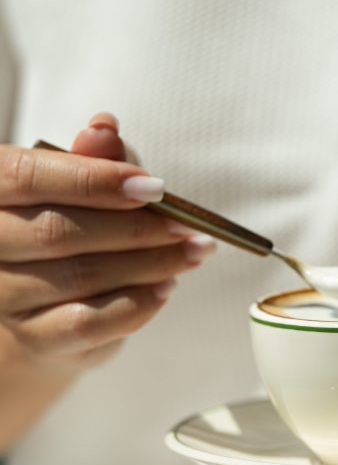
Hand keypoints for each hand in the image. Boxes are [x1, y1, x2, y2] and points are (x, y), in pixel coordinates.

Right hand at [0, 113, 214, 373]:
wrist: (47, 306)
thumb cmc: (67, 228)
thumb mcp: (81, 185)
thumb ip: (92, 158)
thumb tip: (104, 127)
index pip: (27, 178)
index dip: (93, 180)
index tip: (153, 187)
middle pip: (58, 232)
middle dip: (135, 228)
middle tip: (189, 227)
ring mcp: (3, 296)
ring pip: (80, 277)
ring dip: (149, 264)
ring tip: (191, 253)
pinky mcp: (33, 337)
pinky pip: (88, 322)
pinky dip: (137, 304)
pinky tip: (166, 288)